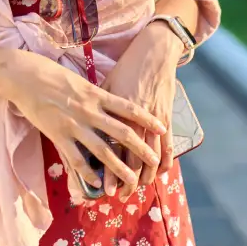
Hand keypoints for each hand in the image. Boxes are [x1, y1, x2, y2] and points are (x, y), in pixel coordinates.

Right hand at [0, 48, 163, 199]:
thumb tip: (111, 104)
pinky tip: (97, 183)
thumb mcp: (81, 81)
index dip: (147, 119)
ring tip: (132, 179)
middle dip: (141, 148)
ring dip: (119, 167)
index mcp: (97, 94)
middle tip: (154, 161)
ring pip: (102, 150)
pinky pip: (76, 158)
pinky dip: (87, 172)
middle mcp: (89, 110)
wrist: (25, 76)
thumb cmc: (53, 74)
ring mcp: (74, 124)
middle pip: (122, 132)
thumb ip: (96, 95)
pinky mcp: (57, 135)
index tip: (162, 128)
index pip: (129, 108)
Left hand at [99, 23, 181, 198]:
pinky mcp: (165, 115)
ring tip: (141, 186)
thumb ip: (93, 109)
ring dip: (146, 173)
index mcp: (108, 111)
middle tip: (122, 194)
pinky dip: (166, 158)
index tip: (102, 187)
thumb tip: (79, 127)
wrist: (153, 52)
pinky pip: (167, 142)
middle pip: (128, 155)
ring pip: (149, 153)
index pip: (107, 147)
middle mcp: (128, 117)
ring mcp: (150, 117)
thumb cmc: (124, 69)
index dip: (106, 169)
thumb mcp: (103, 87)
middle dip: (126, 178)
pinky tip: (162, 171)